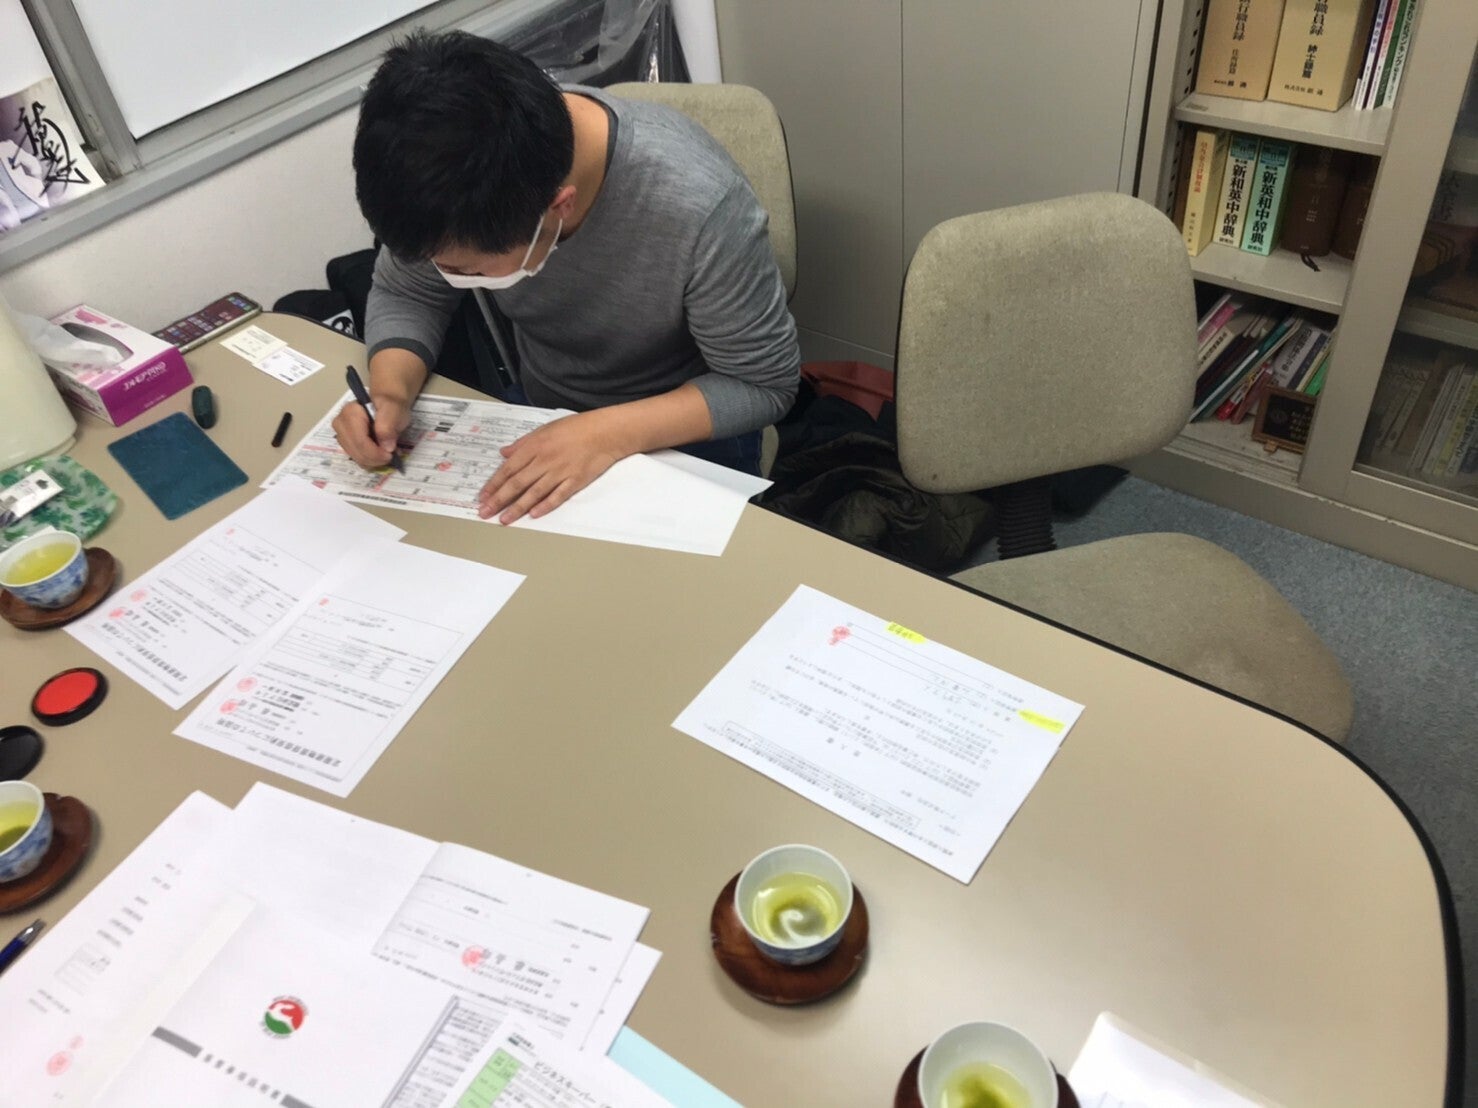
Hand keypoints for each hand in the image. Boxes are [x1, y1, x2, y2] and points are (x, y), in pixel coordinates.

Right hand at [332, 394, 409, 468]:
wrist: (388, 403)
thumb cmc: (390, 404)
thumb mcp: (394, 410)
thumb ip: (388, 425)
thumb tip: (386, 447)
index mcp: (350, 412)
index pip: (359, 441)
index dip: (375, 453)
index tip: (390, 455)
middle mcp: (341, 424)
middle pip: (355, 451)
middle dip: (374, 459)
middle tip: (390, 457)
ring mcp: (341, 434)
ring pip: (355, 457)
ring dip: (372, 461)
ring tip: (386, 455)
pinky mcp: (346, 442)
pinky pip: (356, 457)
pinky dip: (369, 460)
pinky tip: (379, 456)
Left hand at [478, 411, 623, 523]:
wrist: (605, 432)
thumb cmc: (575, 428)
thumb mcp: (544, 429)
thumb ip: (523, 443)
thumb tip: (504, 453)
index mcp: (534, 446)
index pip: (508, 468)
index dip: (494, 484)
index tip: (482, 496)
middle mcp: (544, 460)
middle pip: (517, 483)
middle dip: (499, 499)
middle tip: (485, 512)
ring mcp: (560, 472)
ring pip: (534, 493)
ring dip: (517, 507)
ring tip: (504, 519)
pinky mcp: (575, 481)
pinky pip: (557, 496)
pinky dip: (545, 506)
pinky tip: (533, 515)